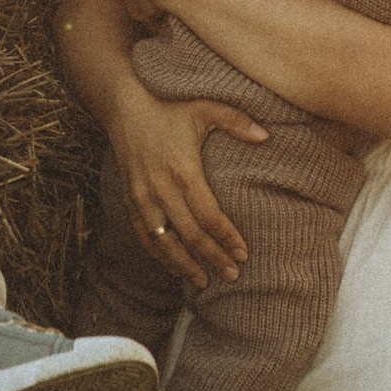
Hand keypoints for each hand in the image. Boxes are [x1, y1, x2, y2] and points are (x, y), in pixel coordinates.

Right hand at [108, 87, 263, 289]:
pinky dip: (159, 256)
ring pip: (164, 243)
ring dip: (185, 265)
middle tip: (232, 275)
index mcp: (183, 171)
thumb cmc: (170, 109)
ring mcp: (142, 198)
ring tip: (204, 282)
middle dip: (212, 258)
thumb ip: (236, 121)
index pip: (209, 216)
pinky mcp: (130, 202)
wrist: (124, 109)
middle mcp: (161, 190)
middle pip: (190, 235)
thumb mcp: (204, 108)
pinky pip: (145, 237)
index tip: (243, 253)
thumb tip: (266, 135)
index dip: (227, 237)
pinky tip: (174, 268)